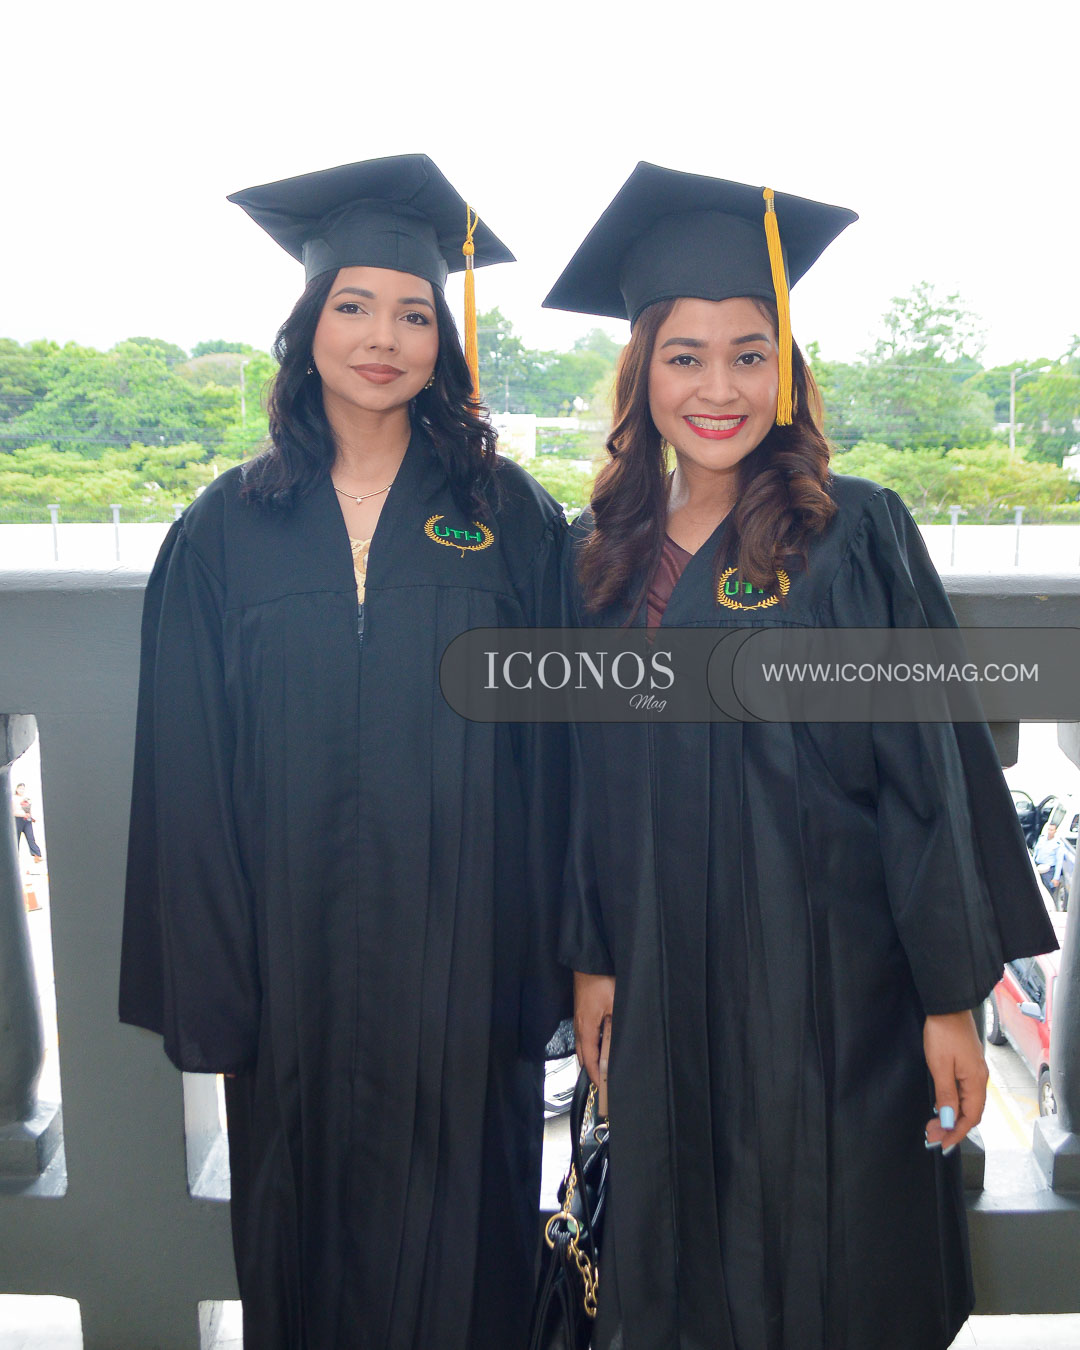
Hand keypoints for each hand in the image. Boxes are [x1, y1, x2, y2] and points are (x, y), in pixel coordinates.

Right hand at [574, 970, 614, 1089]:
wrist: (588, 963)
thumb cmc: (601, 981)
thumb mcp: (615, 1006)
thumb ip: (614, 1030)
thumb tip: (615, 1052)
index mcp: (586, 1029)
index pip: (590, 1060)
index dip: (596, 1076)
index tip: (603, 1089)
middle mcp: (579, 1027)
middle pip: (583, 1057)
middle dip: (591, 1072)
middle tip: (602, 1084)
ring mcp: (578, 1020)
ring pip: (583, 1047)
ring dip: (590, 1060)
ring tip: (601, 1071)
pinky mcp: (581, 1013)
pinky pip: (584, 1037)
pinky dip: (590, 1048)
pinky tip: (600, 1047)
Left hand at [923, 1010, 986, 1151]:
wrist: (947, 1007)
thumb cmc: (943, 1033)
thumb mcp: (940, 1066)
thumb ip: (946, 1095)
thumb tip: (949, 1121)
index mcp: (976, 1082)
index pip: (971, 1117)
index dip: (957, 1133)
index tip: (942, 1144)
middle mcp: (979, 1079)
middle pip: (970, 1113)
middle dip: (952, 1128)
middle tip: (932, 1136)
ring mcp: (974, 1072)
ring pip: (967, 1103)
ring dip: (952, 1117)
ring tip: (934, 1125)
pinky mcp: (968, 1065)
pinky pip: (964, 1092)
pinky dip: (953, 1104)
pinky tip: (942, 1106)